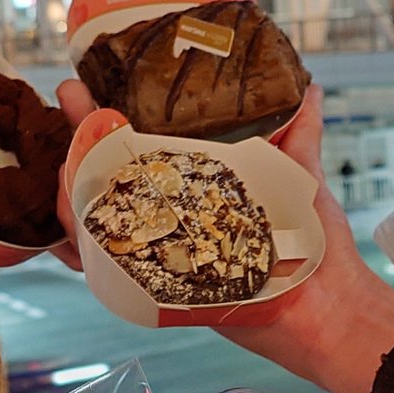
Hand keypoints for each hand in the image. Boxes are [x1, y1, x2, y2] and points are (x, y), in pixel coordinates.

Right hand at [57, 80, 393, 392]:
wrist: (327, 307)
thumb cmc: (314, 246)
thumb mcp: (301, 178)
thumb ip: (299, 134)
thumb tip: (306, 87)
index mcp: (192, 184)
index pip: (137, 143)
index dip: (103, 115)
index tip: (81, 84)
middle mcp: (167, 216)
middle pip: (100, 176)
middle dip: (74, 141)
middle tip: (72, 106)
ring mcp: (156, 250)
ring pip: (90, 218)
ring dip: (69, 188)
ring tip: (67, 159)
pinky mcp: (154, 287)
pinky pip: (102, 269)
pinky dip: (76, 251)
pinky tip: (66, 232)